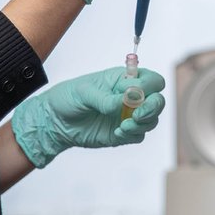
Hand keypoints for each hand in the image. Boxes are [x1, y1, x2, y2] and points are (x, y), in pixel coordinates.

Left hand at [10, 66, 165, 168]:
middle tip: (137, 114)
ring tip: (123, 125)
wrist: (55, 122)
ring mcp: (128, 115)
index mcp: (124, 79)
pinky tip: (117, 132)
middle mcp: (130, 97)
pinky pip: (139, 135)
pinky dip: (133, 134)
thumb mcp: (84, 93)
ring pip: (152, 119)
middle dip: (152, 107)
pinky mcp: (123, 133)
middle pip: (158, 100)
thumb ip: (106, 98)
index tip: (136, 94)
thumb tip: (125, 102)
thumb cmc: (68, 98)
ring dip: (142, 123)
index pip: (152, 80)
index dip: (150, 87)